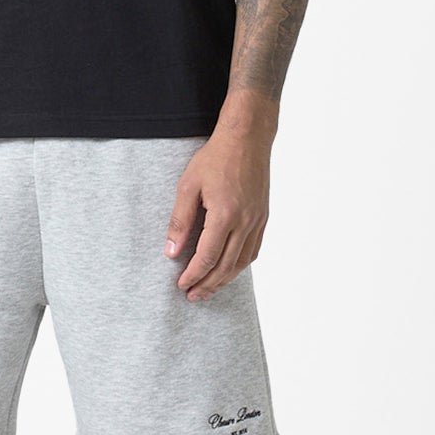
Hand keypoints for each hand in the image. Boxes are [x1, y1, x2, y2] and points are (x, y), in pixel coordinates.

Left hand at [165, 123, 270, 299]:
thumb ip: (180, 221)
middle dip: (208, 285)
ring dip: (225, 280)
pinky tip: (229, 269)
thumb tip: (171, 251)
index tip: (181, 285)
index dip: (193, 275)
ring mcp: (258, 221)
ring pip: (242, 262)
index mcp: (225, 214)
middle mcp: (245, 222)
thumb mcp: (188, 186)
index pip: (208, 257)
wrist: (247, 139)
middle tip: (192, 296)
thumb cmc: (215, 158)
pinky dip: (240, 265)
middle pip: (226, 266)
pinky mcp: (263, 217)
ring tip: (208, 289)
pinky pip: (253, 250)